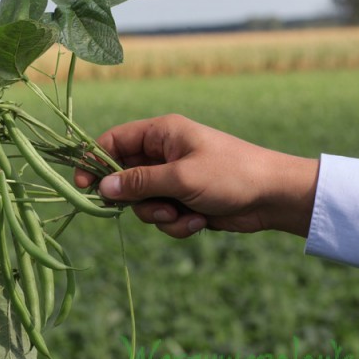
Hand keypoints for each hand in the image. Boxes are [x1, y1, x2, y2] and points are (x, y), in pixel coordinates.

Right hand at [75, 114, 318, 237]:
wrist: (274, 197)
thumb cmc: (230, 174)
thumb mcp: (180, 178)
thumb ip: (138, 183)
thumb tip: (101, 188)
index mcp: (161, 134)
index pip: (113, 142)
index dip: (95, 162)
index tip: (84, 186)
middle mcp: (163, 154)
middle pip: (124, 178)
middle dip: (136, 199)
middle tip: (152, 207)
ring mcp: (173, 179)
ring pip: (142, 203)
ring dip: (159, 216)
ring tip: (184, 215)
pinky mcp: (183, 201)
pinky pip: (162, 217)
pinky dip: (176, 224)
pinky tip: (198, 223)